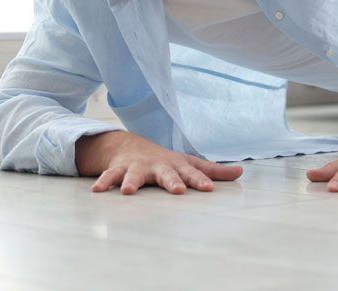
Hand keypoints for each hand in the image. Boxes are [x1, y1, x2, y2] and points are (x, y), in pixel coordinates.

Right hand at [76, 130, 242, 194]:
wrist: (131, 145)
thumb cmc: (167, 161)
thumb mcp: (190, 164)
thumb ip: (213, 171)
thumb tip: (241, 173)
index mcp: (178, 166)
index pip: (193, 174)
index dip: (201, 181)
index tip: (209, 189)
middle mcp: (159, 166)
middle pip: (167, 174)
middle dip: (172, 182)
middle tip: (177, 191)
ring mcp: (139, 168)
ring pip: (135, 176)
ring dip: (131, 183)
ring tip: (126, 192)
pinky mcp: (120, 170)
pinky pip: (110, 177)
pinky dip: (103, 183)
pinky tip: (96, 191)